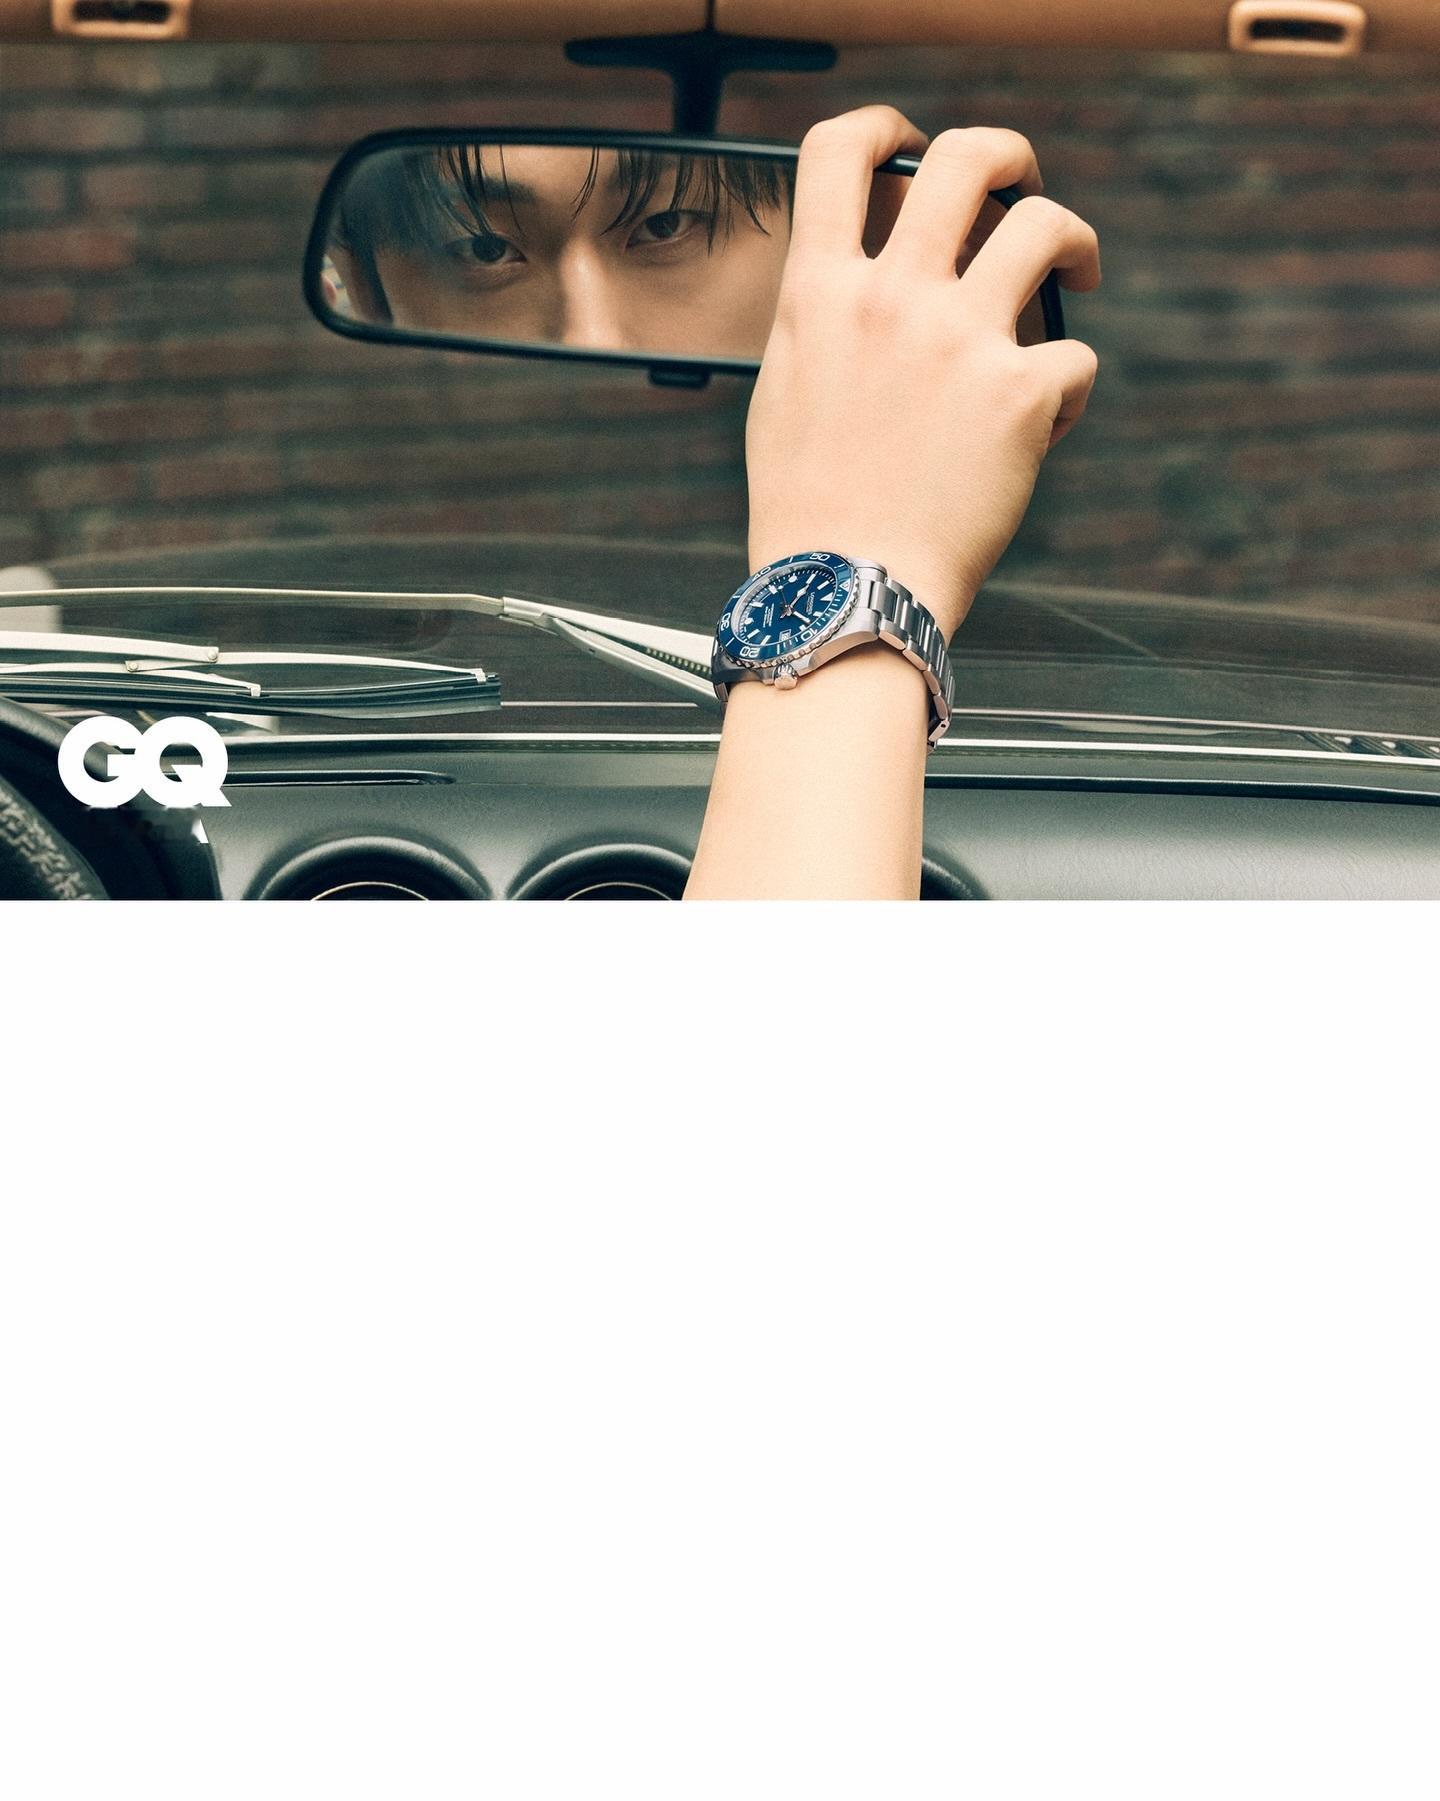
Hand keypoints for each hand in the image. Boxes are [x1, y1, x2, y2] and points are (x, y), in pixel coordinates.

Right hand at [746, 106, 1100, 640]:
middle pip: (964, 158)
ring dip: (1073, 240)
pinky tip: (1049, 422)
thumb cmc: (809, 515)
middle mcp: (893, 298)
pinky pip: (1077, 356)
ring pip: (1045, 227)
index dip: (885, 126)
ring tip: (1079, 274)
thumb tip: (855, 293)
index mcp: (821, 294)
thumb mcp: (785, 395)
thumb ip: (822, 325)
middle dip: (1007, 158)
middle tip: (1021, 188)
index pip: (841, 152)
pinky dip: (1070, 387)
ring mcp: (962, 340)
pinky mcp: (1022, 394)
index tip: (910, 143)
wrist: (847, 591)